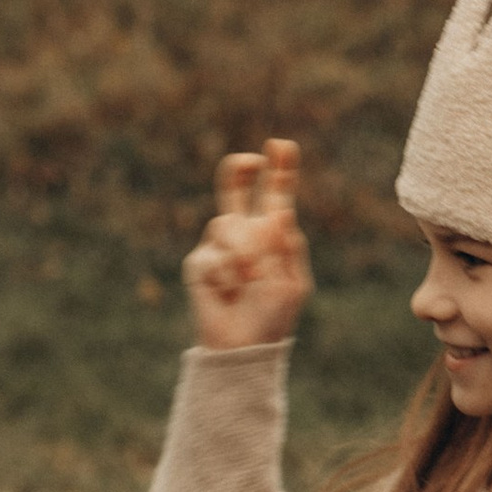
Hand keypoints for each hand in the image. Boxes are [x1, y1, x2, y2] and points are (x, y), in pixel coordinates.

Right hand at [185, 140, 310, 347]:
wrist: (242, 346)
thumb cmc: (272, 316)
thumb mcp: (292, 282)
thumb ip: (286, 247)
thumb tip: (278, 212)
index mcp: (273, 234)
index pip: (276, 194)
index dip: (280, 169)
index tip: (282, 145)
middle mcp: (244, 232)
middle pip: (236, 187)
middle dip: (241, 169)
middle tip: (253, 161)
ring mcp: (218, 245)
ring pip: (226, 223)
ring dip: (243, 252)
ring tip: (249, 279)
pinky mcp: (198, 262)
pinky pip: (212, 255)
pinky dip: (226, 274)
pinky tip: (229, 292)